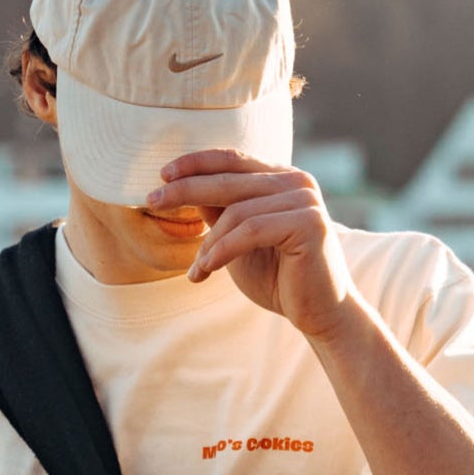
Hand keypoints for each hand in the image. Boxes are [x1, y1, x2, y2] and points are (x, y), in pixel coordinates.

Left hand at [149, 150, 358, 338]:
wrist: (321, 315)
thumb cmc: (280, 280)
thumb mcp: (240, 243)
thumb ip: (221, 214)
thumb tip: (183, 188)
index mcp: (282, 179)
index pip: (233, 159)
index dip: (195, 163)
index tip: (162, 175)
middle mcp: (297, 182)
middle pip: (229, 179)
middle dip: (185, 189)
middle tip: (153, 201)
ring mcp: (305, 200)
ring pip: (236, 211)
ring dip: (208, 243)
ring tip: (197, 270)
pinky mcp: (308, 224)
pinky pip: (249, 231)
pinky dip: (222, 251)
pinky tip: (206, 270)